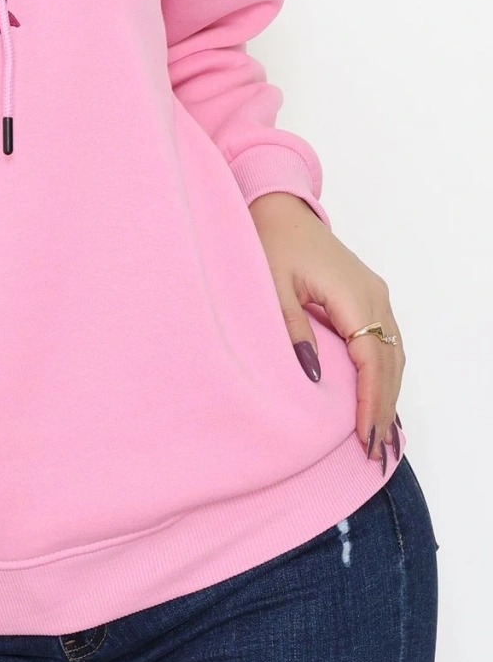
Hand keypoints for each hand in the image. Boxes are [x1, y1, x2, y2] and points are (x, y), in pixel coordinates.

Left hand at [247, 191, 403, 473]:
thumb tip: (314, 376)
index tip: (364, 437)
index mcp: (353, 294)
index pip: (372, 360)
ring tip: (381, 438)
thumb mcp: (271, 287)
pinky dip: (386, 376)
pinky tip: (379, 402)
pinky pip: (385, 345)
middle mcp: (373, 297)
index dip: (371, 401)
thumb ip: (292, 330)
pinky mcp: (366, 298)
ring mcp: (374, 296)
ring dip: (389, 396)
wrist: (278, 209)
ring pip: (393, 356)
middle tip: (375, 452)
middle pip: (390, 363)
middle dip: (384, 408)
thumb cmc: (269, 243)